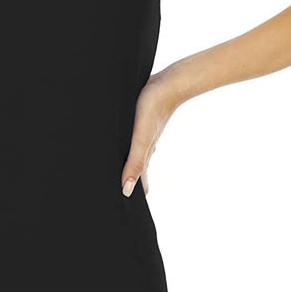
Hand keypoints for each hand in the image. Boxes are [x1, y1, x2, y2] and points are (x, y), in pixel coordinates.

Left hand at [121, 71, 177, 195]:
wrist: (171, 81)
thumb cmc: (153, 108)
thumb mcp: (140, 139)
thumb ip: (134, 164)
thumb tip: (127, 191)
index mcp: (144, 154)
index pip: (139, 182)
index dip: (132, 195)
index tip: (126, 210)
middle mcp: (145, 146)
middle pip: (136, 170)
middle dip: (129, 183)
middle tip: (120, 196)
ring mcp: (145, 132)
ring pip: (136, 154)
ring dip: (129, 166)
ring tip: (122, 175)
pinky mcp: (143, 119)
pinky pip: (135, 138)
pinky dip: (130, 147)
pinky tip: (128, 142)